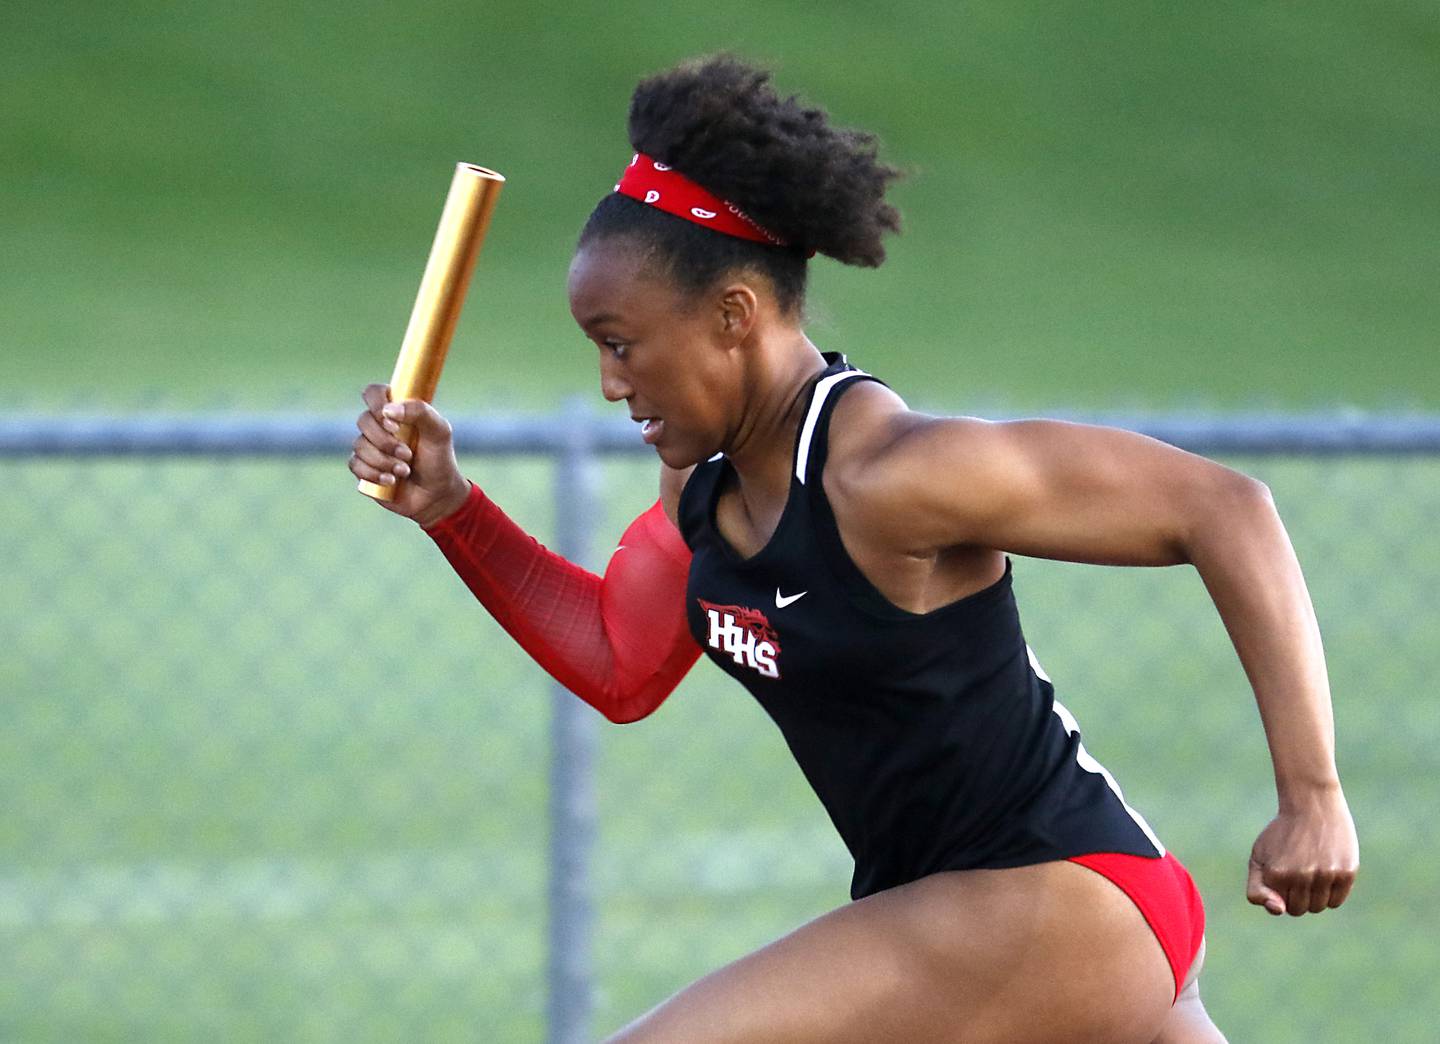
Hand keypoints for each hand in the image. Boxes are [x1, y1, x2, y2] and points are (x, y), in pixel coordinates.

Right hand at [350, 383, 469, 526]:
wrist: (437, 494)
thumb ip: (420, 412)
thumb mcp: (439, 432)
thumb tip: (389, 410)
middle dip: (386, 441)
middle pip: (364, 420)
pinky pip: (355, 465)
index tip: (392, 421)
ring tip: (405, 471)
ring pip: (359, 445)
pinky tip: (391, 481)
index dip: (377, 403)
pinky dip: (374, 474)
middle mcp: (380, 426)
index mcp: (397, 411)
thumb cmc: (439, 458)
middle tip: (408, 454)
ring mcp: (369, 447)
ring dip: (384, 461)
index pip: (374, 392)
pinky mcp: (363, 468)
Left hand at [1246, 786, 1358, 915]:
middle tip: (1298, 872)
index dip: (1282, 894)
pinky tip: (1325, 870)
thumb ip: (1257, 890)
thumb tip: (1278, 910)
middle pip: (1301, 910)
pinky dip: (1331, 892)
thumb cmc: (1282, 834)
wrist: (1311, 805)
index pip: (1282, 907)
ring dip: (1315, 895)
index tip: (1284, 875)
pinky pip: (1337, 901)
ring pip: (1319, 907)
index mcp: (1276, 874)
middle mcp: (1301, 876)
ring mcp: (1325, 874)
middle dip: (1298, 896)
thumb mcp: (1258, 858)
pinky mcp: (1346, 872)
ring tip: (1311, 870)